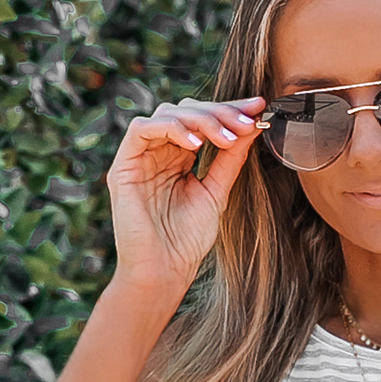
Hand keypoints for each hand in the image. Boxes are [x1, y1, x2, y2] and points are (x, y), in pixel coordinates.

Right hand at [104, 95, 266, 300]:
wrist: (163, 273)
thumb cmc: (187, 241)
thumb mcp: (216, 192)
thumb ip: (230, 158)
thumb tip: (252, 124)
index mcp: (178, 157)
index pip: (202, 120)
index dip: (229, 110)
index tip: (257, 108)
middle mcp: (158, 152)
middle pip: (186, 110)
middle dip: (219, 112)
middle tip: (245, 122)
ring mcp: (140, 157)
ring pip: (167, 113)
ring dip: (201, 119)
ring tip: (227, 137)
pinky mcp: (123, 166)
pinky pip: (142, 129)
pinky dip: (171, 128)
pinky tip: (195, 144)